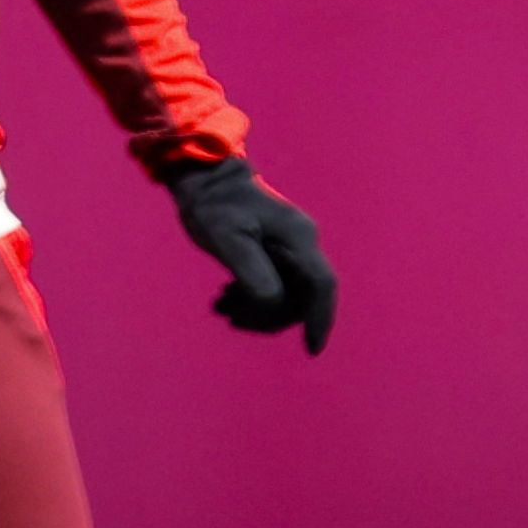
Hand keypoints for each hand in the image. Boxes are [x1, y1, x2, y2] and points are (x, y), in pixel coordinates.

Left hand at [167, 157, 339, 353]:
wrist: (205, 177)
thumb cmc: (214, 207)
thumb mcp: (227, 241)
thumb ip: (254, 274)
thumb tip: (274, 305)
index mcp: (298, 239)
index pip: (323, 285)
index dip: (320, 318)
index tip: (312, 349)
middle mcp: (303, 243)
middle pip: (304, 295)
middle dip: (272, 315)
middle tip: (231, 316)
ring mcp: (293, 246)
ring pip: (289, 293)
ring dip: (258, 308)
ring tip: (221, 306)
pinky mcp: (279, 250)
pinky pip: (277, 283)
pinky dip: (253, 297)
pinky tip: (227, 296)